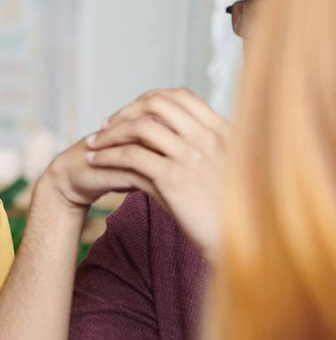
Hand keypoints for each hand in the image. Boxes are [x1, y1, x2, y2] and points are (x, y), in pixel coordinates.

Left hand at [83, 88, 229, 259]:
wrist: (246, 242)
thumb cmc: (234, 211)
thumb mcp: (228, 171)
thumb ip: (205, 151)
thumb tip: (173, 141)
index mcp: (223, 131)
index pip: (181, 97)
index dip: (149, 100)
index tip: (131, 113)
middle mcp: (208, 137)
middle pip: (157, 104)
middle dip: (126, 111)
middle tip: (106, 126)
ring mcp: (191, 156)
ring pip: (139, 127)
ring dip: (110, 133)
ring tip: (93, 144)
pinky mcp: (173, 178)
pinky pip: (131, 156)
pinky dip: (108, 155)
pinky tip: (94, 161)